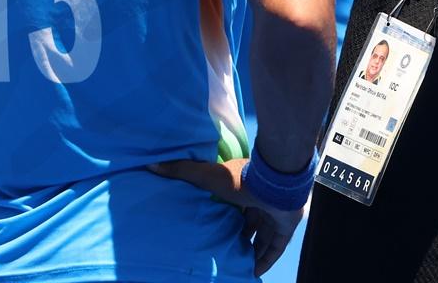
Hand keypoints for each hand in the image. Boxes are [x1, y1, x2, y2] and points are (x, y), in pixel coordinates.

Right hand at [150, 158, 304, 275]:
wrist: (274, 183)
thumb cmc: (240, 180)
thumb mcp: (206, 176)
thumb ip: (181, 171)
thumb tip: (151, 165)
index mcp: (243, 190)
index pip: (233, 207)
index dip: (225, 219)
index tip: (213, 231)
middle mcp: (259, 202)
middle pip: (248, 224)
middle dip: (238, 237)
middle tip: (224, 252)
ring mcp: (274, 215)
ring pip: (262, 238)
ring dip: (251, 251)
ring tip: (236, 265)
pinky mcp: (285, 228)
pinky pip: (275, 248)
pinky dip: (266, 260)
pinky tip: (253, 272)